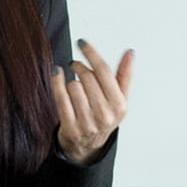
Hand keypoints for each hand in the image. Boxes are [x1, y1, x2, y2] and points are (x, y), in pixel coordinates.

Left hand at [53, 38, 133, 164]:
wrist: (88, 145)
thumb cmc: (104, 115)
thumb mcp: (119, 98)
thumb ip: (124, 75)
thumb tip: (130, 53)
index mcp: (119, 105)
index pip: (104, 72)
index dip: (92, 54)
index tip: (82, 42)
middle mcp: (105, 115)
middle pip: (87, 77)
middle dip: (79, 67)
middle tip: (75, 65)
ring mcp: (87, 123)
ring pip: (73, 86)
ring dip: (71, 80)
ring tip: (73, 84)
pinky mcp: (70, 127)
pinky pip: (60, 97)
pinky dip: (57, 82)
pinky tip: (57, 73)